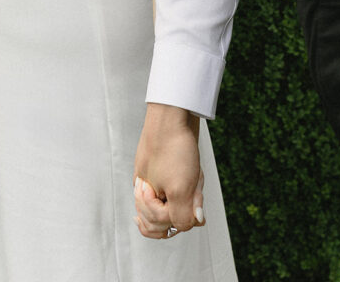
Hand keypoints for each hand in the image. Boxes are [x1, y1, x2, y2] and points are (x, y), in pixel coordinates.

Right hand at [133, 103, 204, 237]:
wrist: (175, 112)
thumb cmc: (173, 148)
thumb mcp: (180, 189)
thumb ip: (182, 216)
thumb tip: (194, 222)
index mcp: (143, 195)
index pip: (154, 227)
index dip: (171, 222)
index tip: (178, 205)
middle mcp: (148, 188)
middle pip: (166, 217)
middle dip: (182, 208)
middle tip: (189, 193)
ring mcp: (159, 176)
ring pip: (178, 200)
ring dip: (190, 194)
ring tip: (194, 180)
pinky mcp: (171, 165)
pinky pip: (183, 184)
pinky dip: (193, 182)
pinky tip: (195, 171)